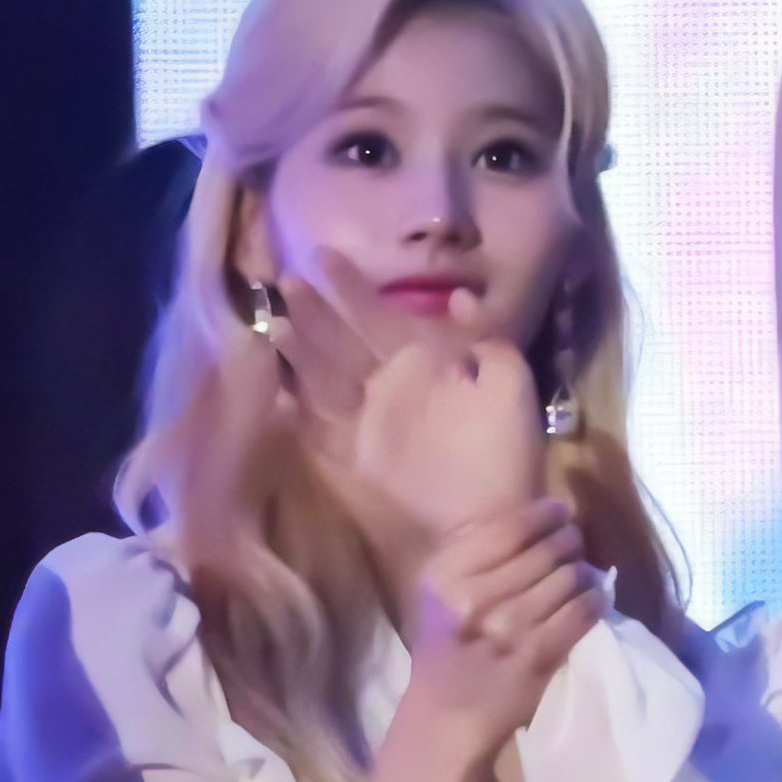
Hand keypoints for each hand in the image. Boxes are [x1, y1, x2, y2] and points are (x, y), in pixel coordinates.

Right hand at [270, 251, 546, 541]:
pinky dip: (291, 403)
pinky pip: (311, 422)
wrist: (488, 528)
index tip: (325, 254)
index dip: (354, 287)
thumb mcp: (510, 386)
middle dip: (316, 311)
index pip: (382, 315)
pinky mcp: (346, 456)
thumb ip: (486, 337)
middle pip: (343, 339)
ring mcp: (364, 421)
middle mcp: (389, 386)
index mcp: (426, 363)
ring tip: (275, 320)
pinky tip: (271, 381)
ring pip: (322, 374)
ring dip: (299, 348)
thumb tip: (457, 295)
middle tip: (288, 280)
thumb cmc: (504, 456)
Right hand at [407, 498, 605, 763]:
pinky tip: (593, 597)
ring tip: (581, 573)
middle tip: (574, 543)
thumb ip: (475, 555)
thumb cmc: (444, 647)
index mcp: (446, 577)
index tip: (560, 511)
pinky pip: (582, 612)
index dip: (545, 514)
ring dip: (583, 571)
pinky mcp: (538, 656)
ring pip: (569, 578)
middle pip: (546, 550)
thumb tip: (535, 518)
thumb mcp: (440, 593)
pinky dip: (594, 600)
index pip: (509, 529)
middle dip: (568, 541)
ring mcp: (508, 629)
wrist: (447, 716)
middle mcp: (474, 599)